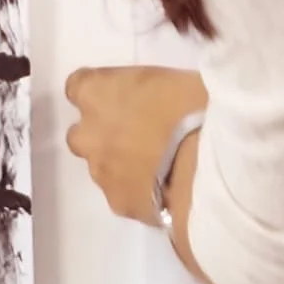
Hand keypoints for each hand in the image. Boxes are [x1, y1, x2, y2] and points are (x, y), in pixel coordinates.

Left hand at [64, 66, 207, 225]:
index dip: (98, 92)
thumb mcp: (167, 78)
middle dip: (101, 134)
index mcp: (96, 92)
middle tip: (135, 133)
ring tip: (156, 165)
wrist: (206, 166)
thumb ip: (142, 89)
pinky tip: (163, 189)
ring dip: (119, 164)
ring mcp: (101, 174)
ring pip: (100, 168)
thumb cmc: (192, 107)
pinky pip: (122, 194)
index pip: (77, 86)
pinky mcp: (119, 205)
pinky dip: (136, 190)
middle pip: (81, 134)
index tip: (117, 95)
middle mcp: (89, 134)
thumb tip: (149, 99)